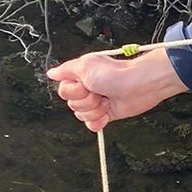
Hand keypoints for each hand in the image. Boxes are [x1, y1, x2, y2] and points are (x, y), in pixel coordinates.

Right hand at [46, 48, 184, 132]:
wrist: (140, 85)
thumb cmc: (117, 73)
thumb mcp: (85, 66)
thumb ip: (65, 70)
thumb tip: (51, 73)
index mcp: (80, 77)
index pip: (63, 92)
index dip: (74, 91)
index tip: (86, 85)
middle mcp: (87, 89)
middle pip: (72, 106)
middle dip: (87, 101)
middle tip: (100, 92)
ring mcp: (97, 102)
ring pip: (82, 116)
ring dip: (95, 110)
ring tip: (107, 100)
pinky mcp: (107, 114)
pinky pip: (92, 125)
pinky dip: (98, 122)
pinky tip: (106, 114)